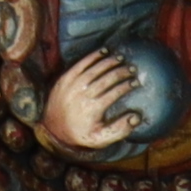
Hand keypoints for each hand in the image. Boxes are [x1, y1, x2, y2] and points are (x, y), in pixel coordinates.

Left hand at [43, 46, 161, 153]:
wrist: (53, 130)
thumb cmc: (82, 134)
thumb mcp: (101, 138)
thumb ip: (120, 129)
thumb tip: (137, 117)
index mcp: (92, 110)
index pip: (114, 93)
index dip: (127, 86)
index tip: (136, 82)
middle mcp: (82, 96)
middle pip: (105, 79)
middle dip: (121, 72)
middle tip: (133, 68)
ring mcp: (71, 86)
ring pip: (93, 70)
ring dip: (108, 62)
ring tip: (121, 58)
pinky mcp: (64, 80)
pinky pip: (79, 65)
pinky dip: (92, 57)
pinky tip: (103, 51)